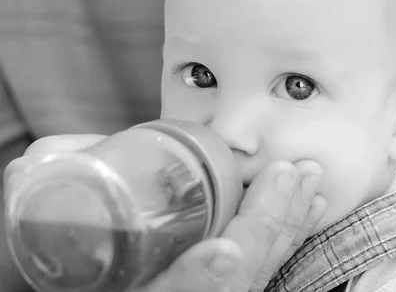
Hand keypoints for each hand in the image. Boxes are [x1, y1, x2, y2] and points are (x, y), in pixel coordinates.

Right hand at [9, 134, 327, 291]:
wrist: (115, 286)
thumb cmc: (85, 276)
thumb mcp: (63, 260)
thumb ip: (56, 210)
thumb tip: (37, 164)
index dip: (198, 280)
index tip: (225, 254)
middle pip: (233, 282)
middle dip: (265, 227)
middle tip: (289, 175)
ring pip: (259, 273)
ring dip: (289, 224)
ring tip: (310, 182)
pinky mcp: (228, 287)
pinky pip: (267, 268)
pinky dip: (290, 235)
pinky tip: (309, 209)